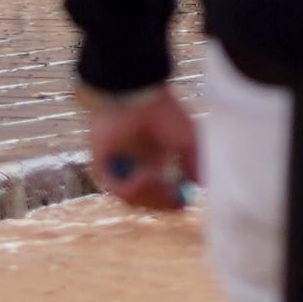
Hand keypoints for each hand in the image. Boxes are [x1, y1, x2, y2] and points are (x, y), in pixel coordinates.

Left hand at [83, 85, 197, 211]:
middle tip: (176, 202)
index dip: (172, 202)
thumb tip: (200, 186)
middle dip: (163, 203)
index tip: (184, 204)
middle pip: (147, 201)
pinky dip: (135, 188)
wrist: (137, 97)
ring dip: (151, 195)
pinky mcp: (102, 167)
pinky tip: (147, 176)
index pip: (160, 193)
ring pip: (132, 199)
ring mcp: (117, 169)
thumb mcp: (188, 140)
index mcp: (152, 161)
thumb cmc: (162, 113)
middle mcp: (134, 167)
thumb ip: (195, 163)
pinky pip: (118, 189)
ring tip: (161, 179)